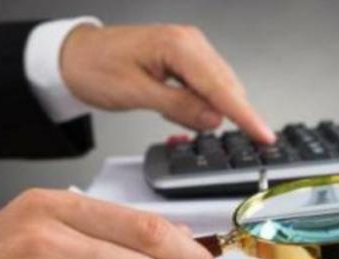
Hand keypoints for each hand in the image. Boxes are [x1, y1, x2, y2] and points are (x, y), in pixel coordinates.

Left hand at [59, 23, 274, 142]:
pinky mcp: (185, 59)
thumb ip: (180, 107)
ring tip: (166, 109)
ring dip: (204, 110)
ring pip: (217, 89)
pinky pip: (204, 86)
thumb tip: (214, 120)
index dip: (246, 115)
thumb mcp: (136, 94)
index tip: (264, 135)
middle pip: (226, 88)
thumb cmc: (96, 68)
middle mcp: (190, 43)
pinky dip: (195, 103)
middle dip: (220, 114)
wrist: (74, 55)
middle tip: (188, 126)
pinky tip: (172, 106)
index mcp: (179, 46)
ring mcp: (189, 49)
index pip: (222, 88)